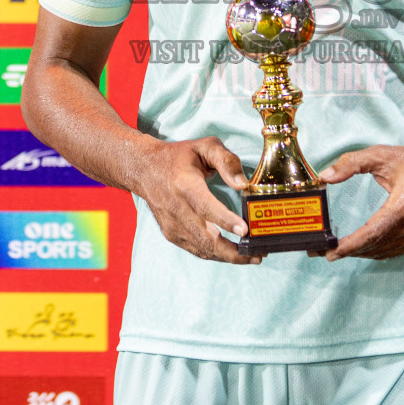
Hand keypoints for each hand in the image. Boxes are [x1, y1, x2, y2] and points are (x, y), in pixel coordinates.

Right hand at [132, 136, 262, 264]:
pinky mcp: (172, 234)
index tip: (245, 230)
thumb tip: (242, 184)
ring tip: (253, 257)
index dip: (225, 220)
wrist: (144, 169)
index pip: (206, 206)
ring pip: (203, 249)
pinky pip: (197, 250)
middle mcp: (177, 209)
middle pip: (206, 238)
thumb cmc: (178, 157)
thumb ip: (227, 161)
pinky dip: (216, 255)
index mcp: (185, 185)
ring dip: (229, 256)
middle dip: (234, 251)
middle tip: (259, 254)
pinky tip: (233, 254)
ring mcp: (173, 225)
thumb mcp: (205, 146)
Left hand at [318, 144, 403, 260]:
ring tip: (335, 252)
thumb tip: (325, 176)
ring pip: (384, 251)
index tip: (332, 251)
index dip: (352, 244)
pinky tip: (359, 250)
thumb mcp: (381, 154)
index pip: (374, 231)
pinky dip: (374, 252)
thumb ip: (352, 163)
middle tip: (323, 252)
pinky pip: (393, 251)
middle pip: (376, 245)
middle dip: (349, 251)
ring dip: (359, 253)